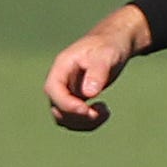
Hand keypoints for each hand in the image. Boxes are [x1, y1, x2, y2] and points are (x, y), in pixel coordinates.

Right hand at [44, 4, 151, 131]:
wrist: (114, 43)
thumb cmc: (109, 45)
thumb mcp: (106, 55)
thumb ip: (98, 72)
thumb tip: (89, 94)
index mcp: (62, 67)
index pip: (53, 90)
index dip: (66, 103)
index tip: (86, 110)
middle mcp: (61, 81)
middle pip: (57, 108)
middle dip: (78, 116)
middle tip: (102, 111)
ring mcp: (67, 92)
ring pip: (65, 118)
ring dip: (84, 123)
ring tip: (106, 112)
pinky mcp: (76, 99)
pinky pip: (75, 119)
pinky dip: (88, 122)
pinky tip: (104, 112)